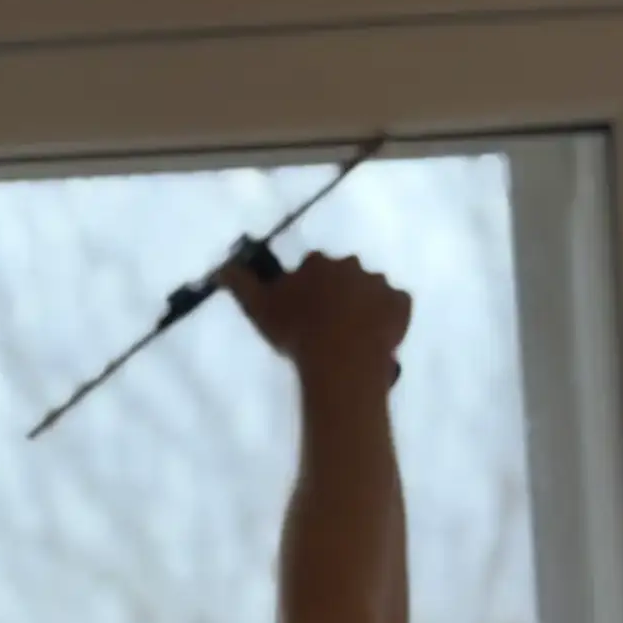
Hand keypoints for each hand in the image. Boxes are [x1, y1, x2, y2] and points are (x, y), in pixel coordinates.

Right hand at [219, 251, 411, 390]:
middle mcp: (351, 264)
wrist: (341, 359)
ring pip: (371, 291)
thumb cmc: (297, 334)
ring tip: (354, 338)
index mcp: (317, 263)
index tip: (304, 313)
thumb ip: (240, 285)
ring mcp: (379, 283)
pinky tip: (377, 340)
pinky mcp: (401, 304)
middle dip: (338, 295)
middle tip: (330, 328)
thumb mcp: (259, 310)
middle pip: (344, 277)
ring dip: (364, 307)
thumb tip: (221, 267)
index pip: (311, 269)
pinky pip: (396, 308)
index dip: (307, 291)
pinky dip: (389, 319)